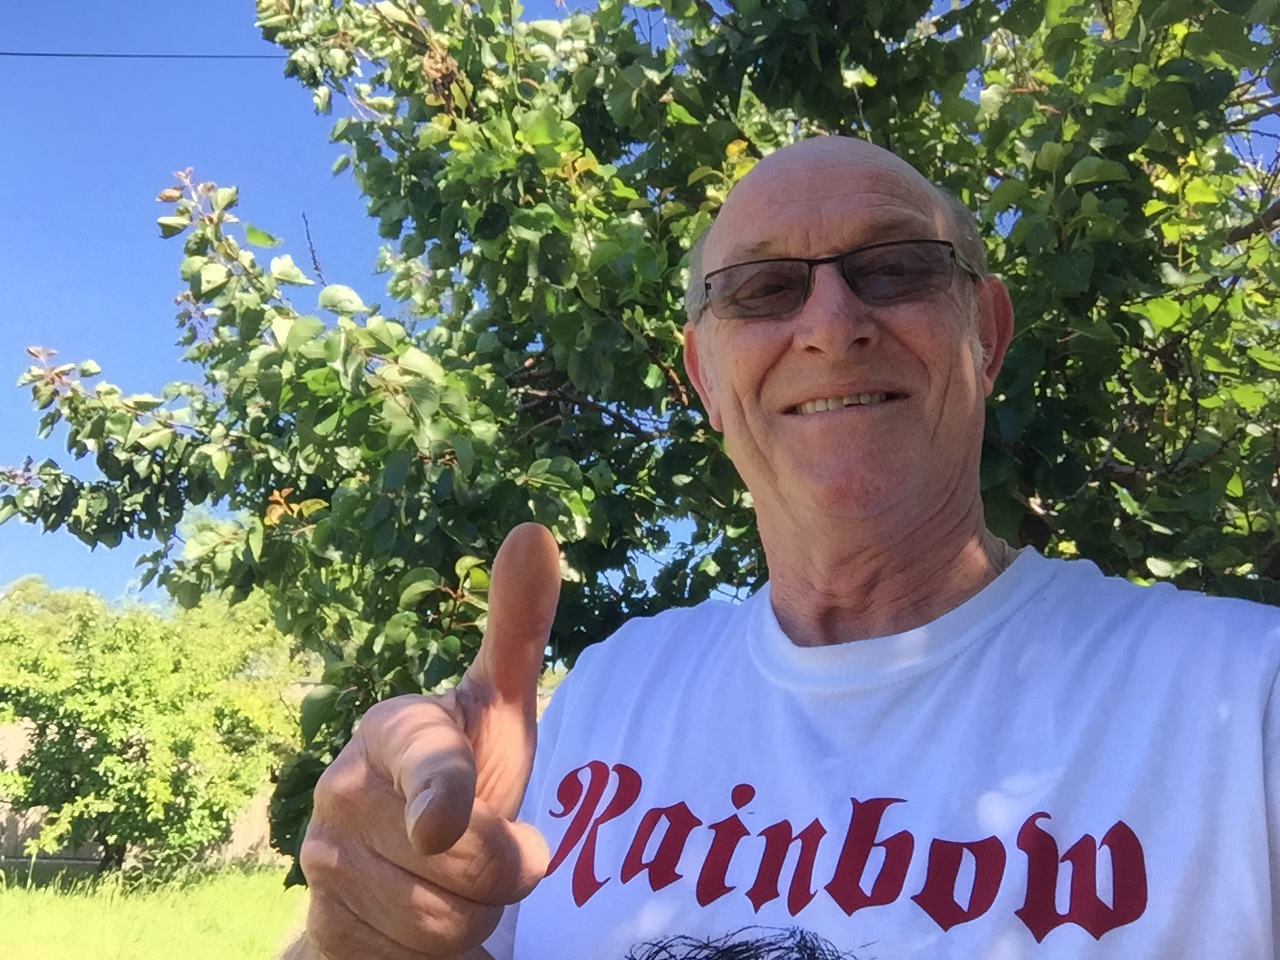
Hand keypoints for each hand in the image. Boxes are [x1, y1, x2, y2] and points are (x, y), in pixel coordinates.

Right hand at [299, 523, 560, 958]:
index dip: (441, 796)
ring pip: (442, 923)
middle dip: (501, 872)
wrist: (402, 867)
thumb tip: (534, 529)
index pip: (423, 765)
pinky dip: (430, 950)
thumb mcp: (500, 707)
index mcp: (391, 730)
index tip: (444, 821)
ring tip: (453, 880)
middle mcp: (341, 790)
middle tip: (485, 843)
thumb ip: (519, 627)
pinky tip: (415, 915)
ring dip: (471, 914)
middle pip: (462, 865)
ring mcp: (322, 863)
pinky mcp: (322, 927)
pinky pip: (404, 959)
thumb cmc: (464, 771)